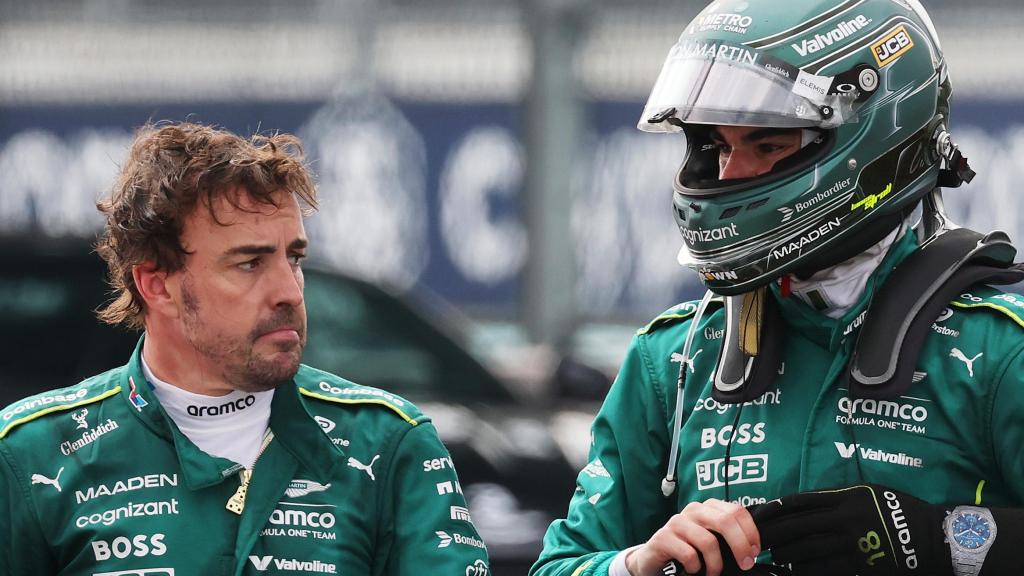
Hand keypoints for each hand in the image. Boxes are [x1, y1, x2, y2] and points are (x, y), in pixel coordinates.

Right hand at [626, 499, 761, 575]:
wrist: (654, 559)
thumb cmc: (687, 550)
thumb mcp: (710, 540)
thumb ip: (727, 537)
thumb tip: (752, 548)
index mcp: (708, 508)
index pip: (737, 511)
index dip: (750, 532)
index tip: (754, 552)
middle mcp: (693, 510)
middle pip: (725, 521)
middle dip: (740, 546)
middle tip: (744, 564)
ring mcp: (677, 522)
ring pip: (708, 541)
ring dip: (715, 564)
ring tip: (713, 573)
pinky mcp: (663, 537)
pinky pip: (689, 554)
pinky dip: (696, 567)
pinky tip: (693, 570)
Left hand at [751, 484, 950, 575]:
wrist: (933, 537)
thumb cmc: (898, 510)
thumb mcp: (867, 493)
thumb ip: (836, 497)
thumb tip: (803, 504)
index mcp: (845, 497)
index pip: (798, 502)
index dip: (773, 509)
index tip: (756, 516)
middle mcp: (845, 518)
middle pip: (796, 526)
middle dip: (772, 534)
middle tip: (754, 540)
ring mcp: (852, 542)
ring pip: (806, 549)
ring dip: (785, 554)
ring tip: (772, 556)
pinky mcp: (860, 564)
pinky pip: (824, 568)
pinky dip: (805, 569)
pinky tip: (794, 570)